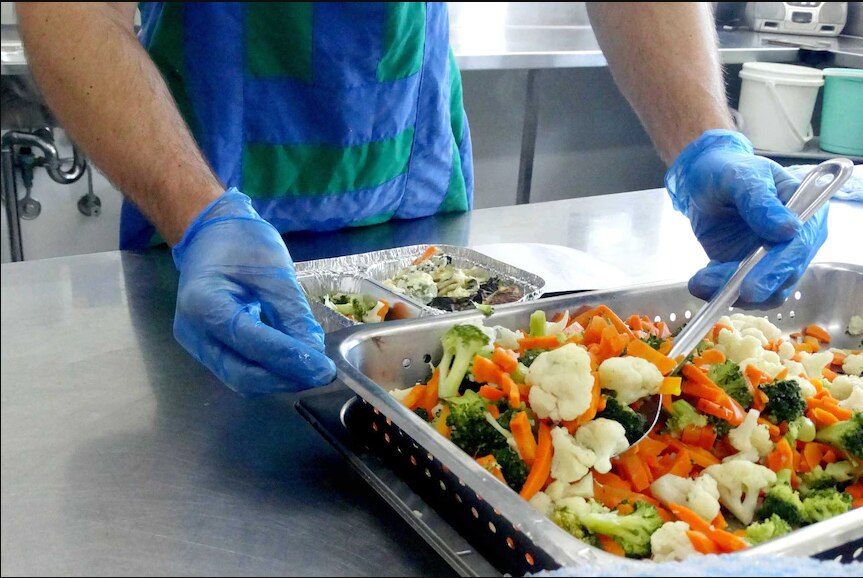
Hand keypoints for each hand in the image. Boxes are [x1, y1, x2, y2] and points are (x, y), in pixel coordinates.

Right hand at [172, 189, 335, 394]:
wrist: (209, 235)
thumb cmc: (241, 243)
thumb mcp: (274, 271)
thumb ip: (293, 313)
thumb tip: (314, 352)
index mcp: (203, 302)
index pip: (250, 341)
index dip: (288, 359)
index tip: (322, 369)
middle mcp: (192, 331)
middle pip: (241, 374)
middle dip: (284, 379)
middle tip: (320, 374)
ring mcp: (196, 344)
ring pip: (239, 379)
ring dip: (277, 380)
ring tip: (310, 370)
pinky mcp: (206, 349)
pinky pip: (237, 370)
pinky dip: (266, 371)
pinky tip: (292, 364)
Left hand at [665, 130, 827, 306]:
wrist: (703, 181)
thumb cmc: (728, 171)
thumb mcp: (741, 177)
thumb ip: (760, 201)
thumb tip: (788, 229)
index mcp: (807, 211)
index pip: (801, 245)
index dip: (780, 267)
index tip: (755, 284)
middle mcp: (798, 240)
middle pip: (786, 274)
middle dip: (755, 285)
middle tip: (725, 289)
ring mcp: (775, 258)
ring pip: (766, 291)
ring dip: (734, 291)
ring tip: (701, 281)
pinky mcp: (751, 270)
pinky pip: (743, 291)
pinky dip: (722, 291)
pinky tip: (701, 281)